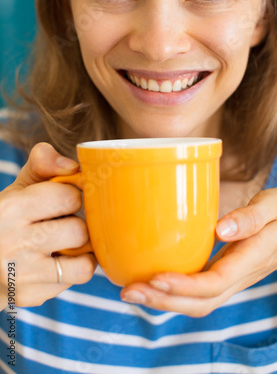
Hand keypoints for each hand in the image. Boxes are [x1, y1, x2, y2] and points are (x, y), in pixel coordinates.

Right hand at [0, 143, 96, 309]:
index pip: (69, 198)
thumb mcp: (19, 188)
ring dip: (82, 253)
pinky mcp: (28, 296)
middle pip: (79, 231)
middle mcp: (13, 242)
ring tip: (67, 245)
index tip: (63, 201)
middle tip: (64, 224)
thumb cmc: (8, 218)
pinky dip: (70, 272)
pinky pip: (72, 282)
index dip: (72, 197)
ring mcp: (21, 275)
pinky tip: (54, 263)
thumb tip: (74, 166)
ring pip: (84, 264)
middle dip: (77, 225)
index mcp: (10, 209)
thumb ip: (43, 165)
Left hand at [120, 188, 276, 316]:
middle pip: (200, 302)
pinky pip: (194, 292)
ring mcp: (229, 280)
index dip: (185, 285)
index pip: (217, 281)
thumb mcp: (276, 205)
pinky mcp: (220, 276)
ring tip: (129, 291)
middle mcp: (238, 277)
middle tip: (129, 291)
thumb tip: (221, 229)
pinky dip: (169, 292)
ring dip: (162, 301)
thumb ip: (252, 217)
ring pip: (195, 302)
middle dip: (164, 301)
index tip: (156, 277)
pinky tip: (146, 281)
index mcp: (252, 257)